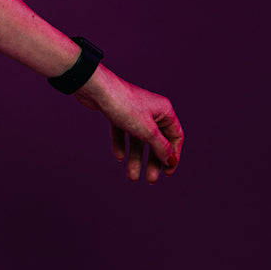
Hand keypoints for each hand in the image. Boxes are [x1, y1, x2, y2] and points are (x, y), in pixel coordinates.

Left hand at [73, 67, 182, 183]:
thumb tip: (171, 160)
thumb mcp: (147, 131)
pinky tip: (119, 156)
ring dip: (136, 158)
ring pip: (138, 139)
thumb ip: (161, 147)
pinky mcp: (118, 113)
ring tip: (132, 177)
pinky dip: (122, 144)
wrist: (95, 88)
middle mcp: (151, 110)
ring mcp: (134, 111)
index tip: (167, 172)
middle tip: (150, 180)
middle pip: (156, 141)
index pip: (175, 137)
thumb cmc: (123, 105)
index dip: (173, 155)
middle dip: (153, 161)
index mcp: (164, 111)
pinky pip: (123, 132)